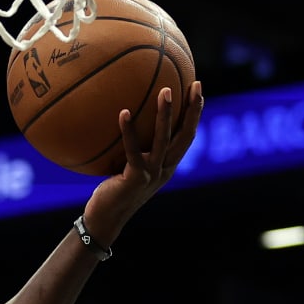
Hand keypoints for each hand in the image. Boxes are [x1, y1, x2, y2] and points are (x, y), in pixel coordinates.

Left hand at [83, 79, 204, 234]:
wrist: (105, 219)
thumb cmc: (113, 192)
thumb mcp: (128, 168)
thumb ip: (134, 150)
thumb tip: (124, 120)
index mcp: (168, 165)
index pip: (187, 136)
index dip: (195, 113)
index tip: (197, 90)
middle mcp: (165, 168)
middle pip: (185, 135)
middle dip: (193, 109)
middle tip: (196, 84)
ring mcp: (152, 173)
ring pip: (163, 139)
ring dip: (166, 114)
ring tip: (165, 90)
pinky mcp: (135, 178)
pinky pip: (132, 150)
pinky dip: (129, 130)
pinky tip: (123, 112)